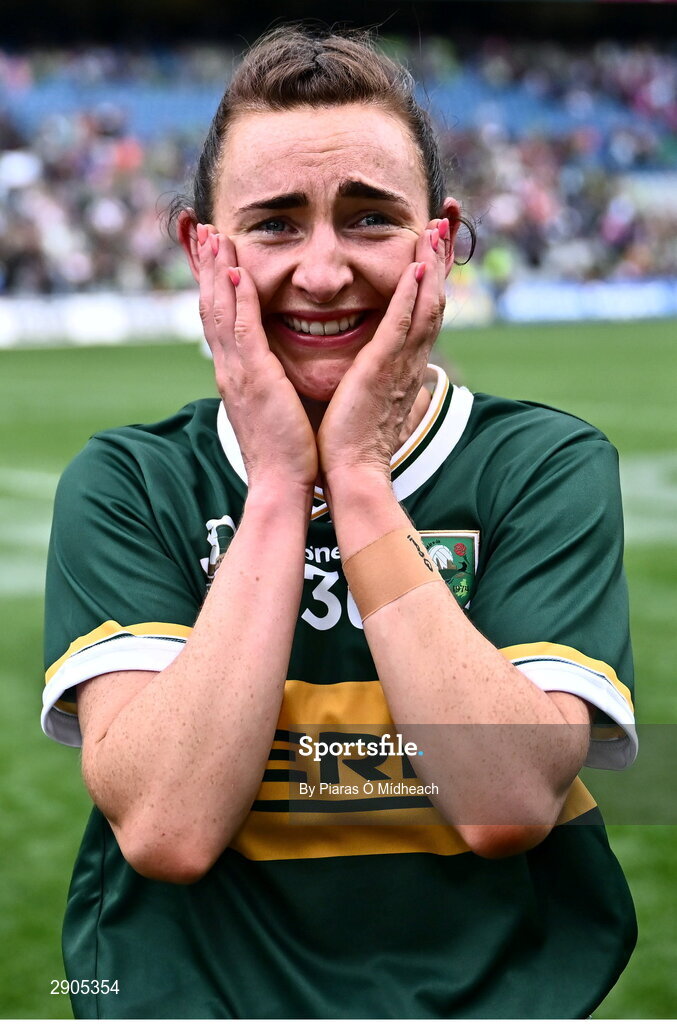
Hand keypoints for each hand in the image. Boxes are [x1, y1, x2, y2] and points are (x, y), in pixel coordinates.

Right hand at [197, 224, 317, 496]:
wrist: (282, 486)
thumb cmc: (287, 451)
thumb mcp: (274, 408)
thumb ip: (271, 383)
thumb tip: (277, 371)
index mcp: (236, 376)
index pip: (220, 321)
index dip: (216, 286)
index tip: (218, 255)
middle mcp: (229, 370)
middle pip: (212, 308)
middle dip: (209, 269)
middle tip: (207, 232)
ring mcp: (237, 374)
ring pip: (220, 312)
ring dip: (218, 272)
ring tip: (217, 238)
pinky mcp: (254, 380)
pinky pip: (242, 331)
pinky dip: (237, 300)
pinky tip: (238, 272)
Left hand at [318, 217, 449, 491]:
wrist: (350, 473)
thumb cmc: (353, 441)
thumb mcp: (371, 399)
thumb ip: (385, 379)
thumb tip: (406, 376)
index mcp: (403, 363)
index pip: (423, 308)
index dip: (431, 273)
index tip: (434, 240)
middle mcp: (409, 359)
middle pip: (434, 297)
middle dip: (441, 256)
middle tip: (447, 217)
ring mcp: (399, 364)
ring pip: (425, 304)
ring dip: (431, 264)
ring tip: (437, 228)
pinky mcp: (382, 370)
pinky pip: (402, 325)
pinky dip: (412, 294)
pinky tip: (417, 265)